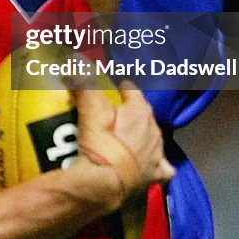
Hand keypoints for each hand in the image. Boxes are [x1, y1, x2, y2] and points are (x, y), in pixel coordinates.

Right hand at [75, 82, 173, 200]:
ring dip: (145, 137)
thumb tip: (75, 56)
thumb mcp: (90, 108)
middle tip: (118, 115)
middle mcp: (154, 130)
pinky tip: (151, 167)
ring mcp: (156, 154)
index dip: (125, 88)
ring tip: (130, 139)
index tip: (119, 86)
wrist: (105, 183)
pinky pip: (163, 169)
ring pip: (154, 140)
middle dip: (134, 113)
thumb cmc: (100, 143)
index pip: (134, 92)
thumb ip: (84, 82)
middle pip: (145, 115)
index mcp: (140, 111)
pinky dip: (158, 166)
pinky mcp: (155, 176)